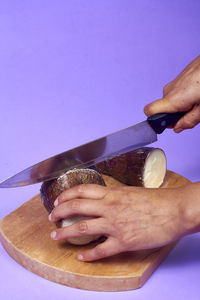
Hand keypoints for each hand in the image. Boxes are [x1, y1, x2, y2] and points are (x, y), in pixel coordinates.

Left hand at [48, 183, 199, 260]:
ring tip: (56, 237)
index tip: (59, 201)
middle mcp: (109, 207)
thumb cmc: (158, 200)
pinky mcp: (123, 242)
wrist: (175, 211)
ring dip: (65, 233)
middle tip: (52, 218)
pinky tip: (81, 257)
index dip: (66, 195)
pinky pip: (100, 250)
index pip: (82, 190)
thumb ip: (116, 196)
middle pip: (76, 207)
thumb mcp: (132, 192)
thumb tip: (106, 199)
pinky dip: (88, 255)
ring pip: (82, 228)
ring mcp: (114, 225)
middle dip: (59, 213)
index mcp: (113, 193)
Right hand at [144, 55, 199, 132]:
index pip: (149, 111)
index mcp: (173, 100)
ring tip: (197, 100)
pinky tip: (197, 92)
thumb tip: (177, 127)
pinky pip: (176, 92)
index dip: (156, 120)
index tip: (169, 123)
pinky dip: (184, 96)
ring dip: (182, 104)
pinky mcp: (178, 78)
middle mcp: (168, 91)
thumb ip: (188, 121)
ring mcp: (173, 83)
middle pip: (164, 109)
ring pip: (172, 100)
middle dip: (176, 114)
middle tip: (193, 111)